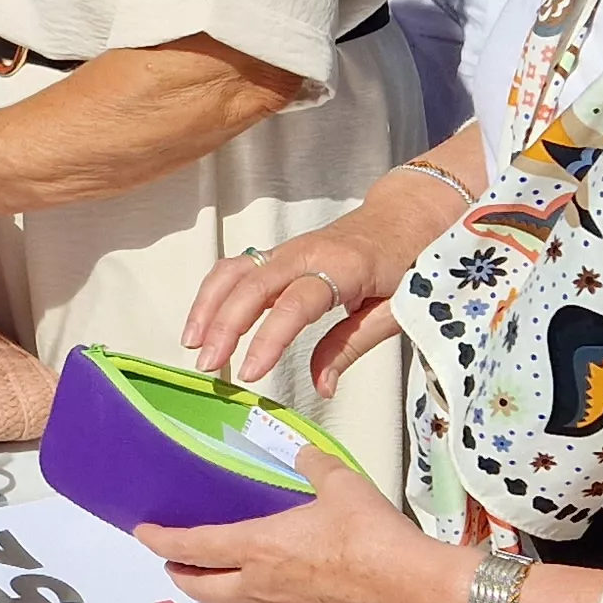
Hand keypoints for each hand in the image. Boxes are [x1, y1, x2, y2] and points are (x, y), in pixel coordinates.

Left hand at [133, 450, 475, 602]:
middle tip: (176, 566)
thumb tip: (303, 453)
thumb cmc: (375, 537)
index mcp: (260, 548)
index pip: (193, 545)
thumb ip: (315, 466)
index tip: (144, 534)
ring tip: (224, 595)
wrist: (419, 590)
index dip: (162, 540)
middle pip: (202, 589)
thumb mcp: (342, 485)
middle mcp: (263, 589)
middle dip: (181, 576)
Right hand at [179, 175, 454, 393]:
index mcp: (342, 267)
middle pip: (252, 285)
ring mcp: (288, 250)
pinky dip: (214, 292)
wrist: (408, 216)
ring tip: (194, 343)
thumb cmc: (408, 261)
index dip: (268, 340)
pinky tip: (204, 321)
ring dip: (208, 305)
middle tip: (209, 365)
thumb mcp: (395, 309)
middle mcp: (307, 253)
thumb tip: (322, 386)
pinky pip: (237, 268)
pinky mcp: (279, 254)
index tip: (249, 372)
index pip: (295, 305)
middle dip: (223, 325)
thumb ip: (352, 346)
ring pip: (235, 271)